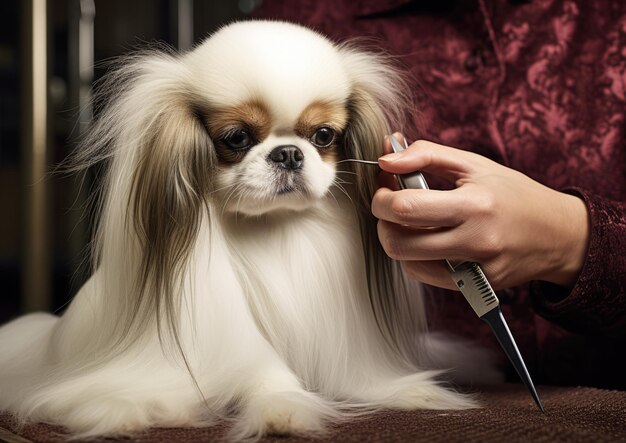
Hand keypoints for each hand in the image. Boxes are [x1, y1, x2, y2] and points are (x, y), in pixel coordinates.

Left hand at [372, 136, 589, 290]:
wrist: (557, 234)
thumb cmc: (513, 194)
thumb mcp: (474, 164)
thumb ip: (426, 155)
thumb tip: (384, 159)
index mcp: (474, 204)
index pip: (405, 208)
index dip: (381, 198)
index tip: (383, 189)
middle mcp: (475, 241)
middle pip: (398, 243)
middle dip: (381, 222)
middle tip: (389, 206)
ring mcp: (475, 269)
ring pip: (407, 262)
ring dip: (396, 239)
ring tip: (410, 221)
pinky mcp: (475, 287)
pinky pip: (424, 275)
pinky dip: (414, 257)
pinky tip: (427, 239)